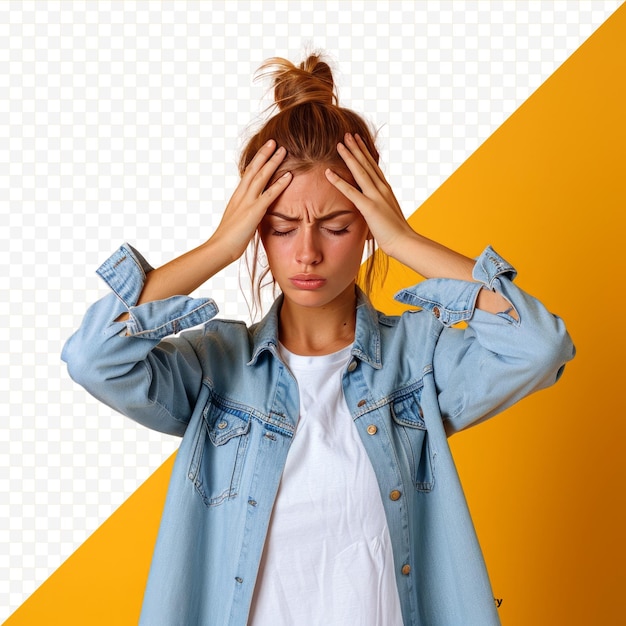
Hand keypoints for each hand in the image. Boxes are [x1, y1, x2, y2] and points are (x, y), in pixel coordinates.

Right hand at [211, 140, 291, 261]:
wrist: (220, 248)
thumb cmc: (228, 239)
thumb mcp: (237, 221)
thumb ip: (245, 213)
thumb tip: (252, 212)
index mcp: (237, 196)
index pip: (247, 173)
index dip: (256, 161)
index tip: (264, 150)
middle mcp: (241, 195)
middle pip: (253, 169)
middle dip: (264, 154)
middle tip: (273, 141)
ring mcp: (247, 202)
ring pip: (261, 176)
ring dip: (273, 162)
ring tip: (283, 150)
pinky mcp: (254, 212)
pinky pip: (269, 195)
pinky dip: (280, 184)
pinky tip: (289, 175)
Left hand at [324, 133, 414, 258]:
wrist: (404, 242)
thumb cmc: (396, 232)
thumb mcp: (386, 213)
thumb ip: (378, 205)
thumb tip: (371, 205)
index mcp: (386, 189)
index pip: (373, 166)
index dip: (364, 152)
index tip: (357, 140)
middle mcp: (382, 188)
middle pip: (367, 164)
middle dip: (356, 148)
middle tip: (347, 134)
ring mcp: (376, 196)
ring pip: (360, 172)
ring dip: (348, 157)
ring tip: (339, 144)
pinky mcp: (369, 207)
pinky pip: (350, 192)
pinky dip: (338, 181)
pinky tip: (328, 173)